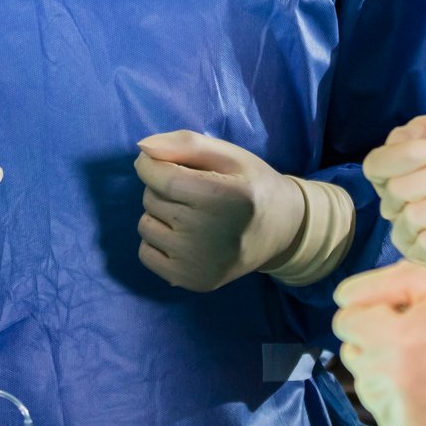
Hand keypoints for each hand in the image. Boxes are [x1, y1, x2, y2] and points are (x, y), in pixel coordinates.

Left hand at [134, 131, 303, 291]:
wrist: (282, 231)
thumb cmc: (252, 184)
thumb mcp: (228, 154)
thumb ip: (185, 143)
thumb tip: (143, 149)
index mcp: (225, 196)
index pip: (162, 178)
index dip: (150, 165)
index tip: (159, 162)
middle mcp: (211, 233)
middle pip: (151, 200)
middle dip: (161, 189)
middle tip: (193, 193)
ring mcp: (200, 263)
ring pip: (145, 226)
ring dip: (159, 215)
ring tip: (191, 216)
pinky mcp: (192, 281)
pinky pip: (146, 254)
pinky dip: (158, 242)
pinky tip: (185, 238)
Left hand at [332, 262, 425, 425]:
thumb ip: (379, 283)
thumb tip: (341, 300)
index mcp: (393, 338)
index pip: (344, 321)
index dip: (372, 314)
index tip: (401, 317)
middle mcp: (390, 379)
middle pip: (351, 353)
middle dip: (375, 343)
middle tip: (415, 342)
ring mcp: (398, 412)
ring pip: (363, 383)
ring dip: (383, 372)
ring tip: (423, 366)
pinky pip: (381, 411)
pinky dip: (396, 400)